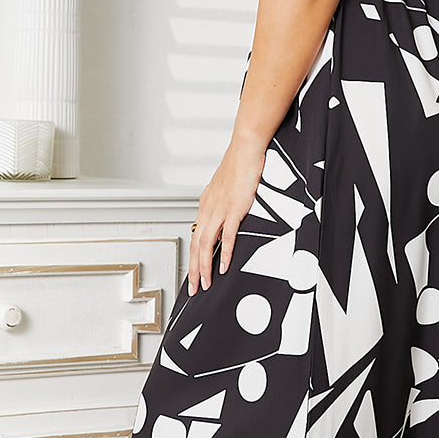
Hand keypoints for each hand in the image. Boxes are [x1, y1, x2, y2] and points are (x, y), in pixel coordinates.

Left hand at [189, 136, 266, 294]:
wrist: (245, 149)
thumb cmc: (239, 165)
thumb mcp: (226, 187)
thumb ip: (223, 203)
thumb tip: (225, 215)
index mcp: (206, 205)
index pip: (196, 237)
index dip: (193, 258)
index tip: (194, 274)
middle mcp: (208, 209)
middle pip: (196, 245)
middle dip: (194, 270)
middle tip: (194, 289)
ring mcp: (220, 209)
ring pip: (206, 244)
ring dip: (204, 267)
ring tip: (205, 284)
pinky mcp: (234, 208)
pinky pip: (226, 235)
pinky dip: (223, 253)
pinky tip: (223, 266)